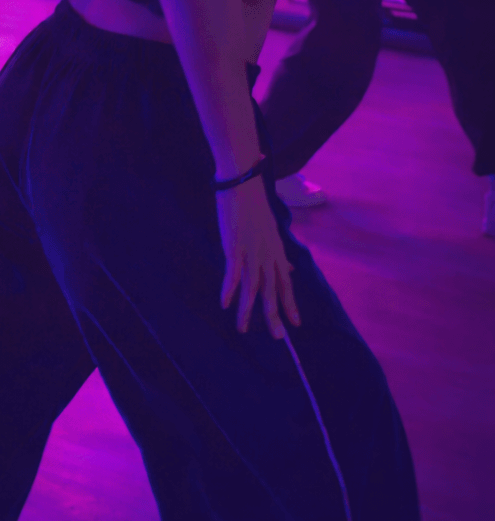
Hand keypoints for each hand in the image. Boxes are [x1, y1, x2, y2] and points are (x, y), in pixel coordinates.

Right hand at [218, 178, 299, 337]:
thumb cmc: (254, 204)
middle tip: (279, 337)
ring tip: (243, 329)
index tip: (296, 324)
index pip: (286, 282)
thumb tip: (289, 268)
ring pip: (253, 287)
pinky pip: (233, 272)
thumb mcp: (272, 230)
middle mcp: (268, 255)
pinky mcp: (234, 246)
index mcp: (277, 250)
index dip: (290, 303)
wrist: (243, 183)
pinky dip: (229, 289)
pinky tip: (224, 303)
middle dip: (275, 314)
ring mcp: (252, 252)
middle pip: (272, 290)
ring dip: (247, 310)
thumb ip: (279, 252)